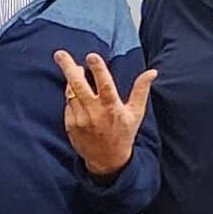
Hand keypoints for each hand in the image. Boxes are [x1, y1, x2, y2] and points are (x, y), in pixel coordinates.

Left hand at [55, 50, 154, 176]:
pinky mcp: (70, 125)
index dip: (98, 70)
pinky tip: (76, 94)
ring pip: (70, 93)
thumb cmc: (124, 133)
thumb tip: (152, 72)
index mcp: (112, 107)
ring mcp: (80, 119)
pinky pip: (68, 105)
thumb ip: (141, 90)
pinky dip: (71, 97)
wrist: (107, 159)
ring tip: (72, 68)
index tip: (91, 56)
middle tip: (60, 54)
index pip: (104, 85)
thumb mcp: (136, 113)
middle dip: (69, 68)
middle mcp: (94, 112)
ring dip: (70, 79)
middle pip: (78, 85)